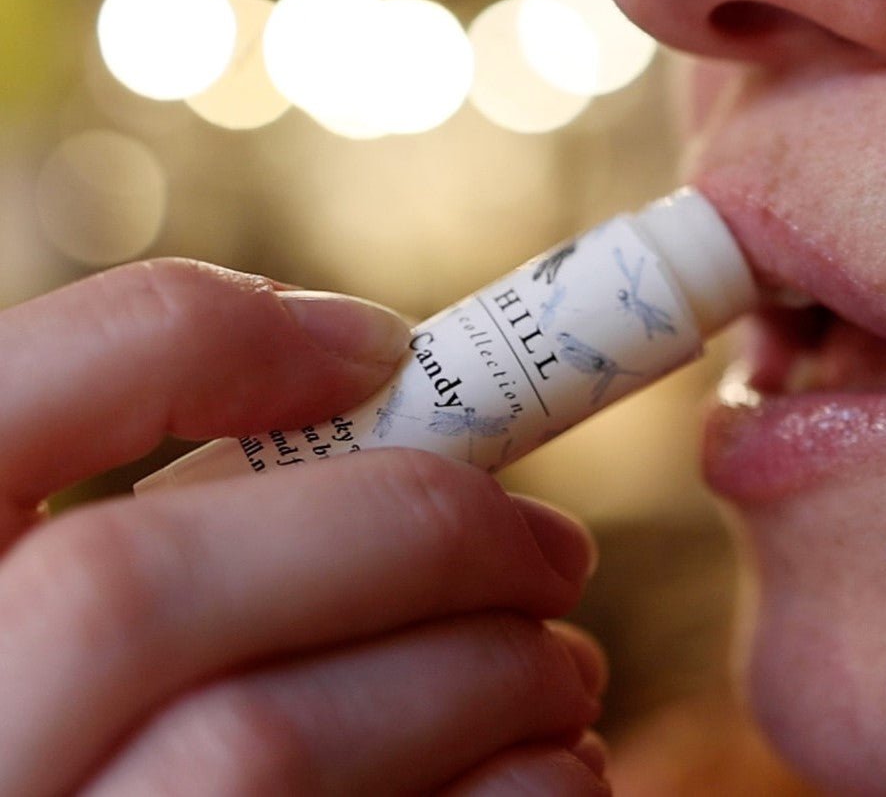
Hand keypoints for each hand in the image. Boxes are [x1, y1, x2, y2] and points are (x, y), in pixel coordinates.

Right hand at [0, 259, 607, 794]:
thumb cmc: (157, 741)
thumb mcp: (118, 631)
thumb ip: (195, 539)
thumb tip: (368, 380)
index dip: (193, 339)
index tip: (378, 348)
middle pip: (134, 588)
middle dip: (394, 527)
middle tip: (548, 544)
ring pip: (265, 747)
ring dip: (479, 676)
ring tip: (561, 672)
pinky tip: (554, 777)